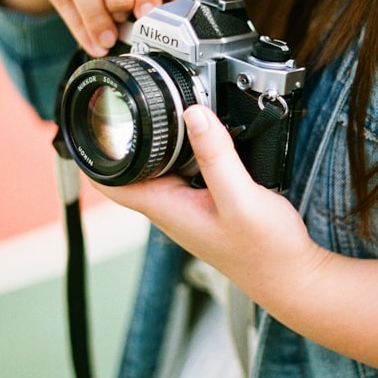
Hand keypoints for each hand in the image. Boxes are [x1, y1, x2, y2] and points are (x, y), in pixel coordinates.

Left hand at [100, 106, 377, 377]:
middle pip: (130, 169)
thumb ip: (217, 155)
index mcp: (167, 208)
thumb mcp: (241, 197)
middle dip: (120, 137)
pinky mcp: (209, 203)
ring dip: (152, 143)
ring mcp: (189, 207)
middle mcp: (171, 209)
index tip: (84, 120)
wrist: (294, 277)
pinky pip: (185, 170)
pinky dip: (183, 149)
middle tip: (119, 101)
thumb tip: (194, 112)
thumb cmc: (266, 250)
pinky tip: (198, 133)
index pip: (111, 182)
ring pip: (158, 168)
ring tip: (154, 107)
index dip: (92, 153)